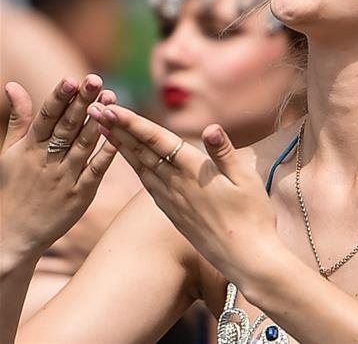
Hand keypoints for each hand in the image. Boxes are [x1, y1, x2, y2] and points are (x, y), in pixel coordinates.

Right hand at [0, 75, 117, 266]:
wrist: (12, 236)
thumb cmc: (11, 187)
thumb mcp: (9, 152)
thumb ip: (19, 118)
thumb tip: (14, 84)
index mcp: (29, 148)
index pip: (46, 117)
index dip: (59, 98)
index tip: (71, 79)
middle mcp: (47, 161)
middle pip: (68, 127)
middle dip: (82, 102)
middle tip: (96, 79)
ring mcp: (64, 179)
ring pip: (84, 145)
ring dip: (98, 121)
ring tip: (111, 98)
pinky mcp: (79, 196)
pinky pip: (95, 171)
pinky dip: (106, 153)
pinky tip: (119, 136)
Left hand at [88, 103, 281, 288]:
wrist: (246, 260)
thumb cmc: (252, 216)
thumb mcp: (245, 180)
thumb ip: (225, 152)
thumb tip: (211, 127)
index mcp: (194, 171)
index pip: (157, 141)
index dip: (133, 123)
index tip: (111, 109)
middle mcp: (176, 184)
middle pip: (140, 151)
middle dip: (116, 129)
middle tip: (93, 111)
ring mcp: (172, 200)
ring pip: (139, 167)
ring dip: (120, 146)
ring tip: (102, 129)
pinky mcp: (173, 212)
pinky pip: (147, 183)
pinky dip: (134, 166)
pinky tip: (129, 160)